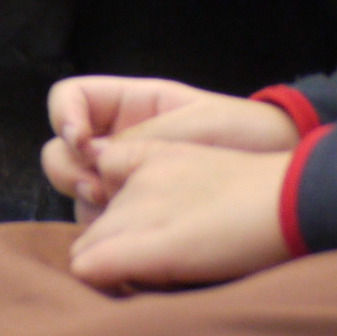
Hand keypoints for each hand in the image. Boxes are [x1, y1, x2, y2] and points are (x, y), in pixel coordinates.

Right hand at [46, 77, 299, 218]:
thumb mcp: (192, 123)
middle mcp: (117, 142)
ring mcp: (122, 180)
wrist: (276, 177)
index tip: (82, 139)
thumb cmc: (241, 135)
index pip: (70, 99)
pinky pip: (100, 225)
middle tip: (98, 188)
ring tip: (116, 211)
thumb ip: (140, 137)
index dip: (65, 115)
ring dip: (84, 203)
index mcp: (130, 106)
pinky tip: (125, 237)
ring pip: (75, 193)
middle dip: (68, 169)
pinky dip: (103, 232)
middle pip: (60, 151)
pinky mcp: (134, 217)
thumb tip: (92, 155)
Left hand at [65, 141, 294, 291]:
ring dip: (107, 271)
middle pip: (91, 223)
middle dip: (108, 250)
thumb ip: (169, 186)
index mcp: (153, 154)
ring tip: (149, 284)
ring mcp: (142, 210)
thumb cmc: (263, 193)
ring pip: (85, 250)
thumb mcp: (206, 168)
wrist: (294, 197)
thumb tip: (154, 223)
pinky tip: (128, 289)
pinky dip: (100, 283)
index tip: (135, 232)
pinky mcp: (153, 247)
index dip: (110, 210)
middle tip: (148, 271)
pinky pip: (91, 267)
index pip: (99, 177)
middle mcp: (138, 179)